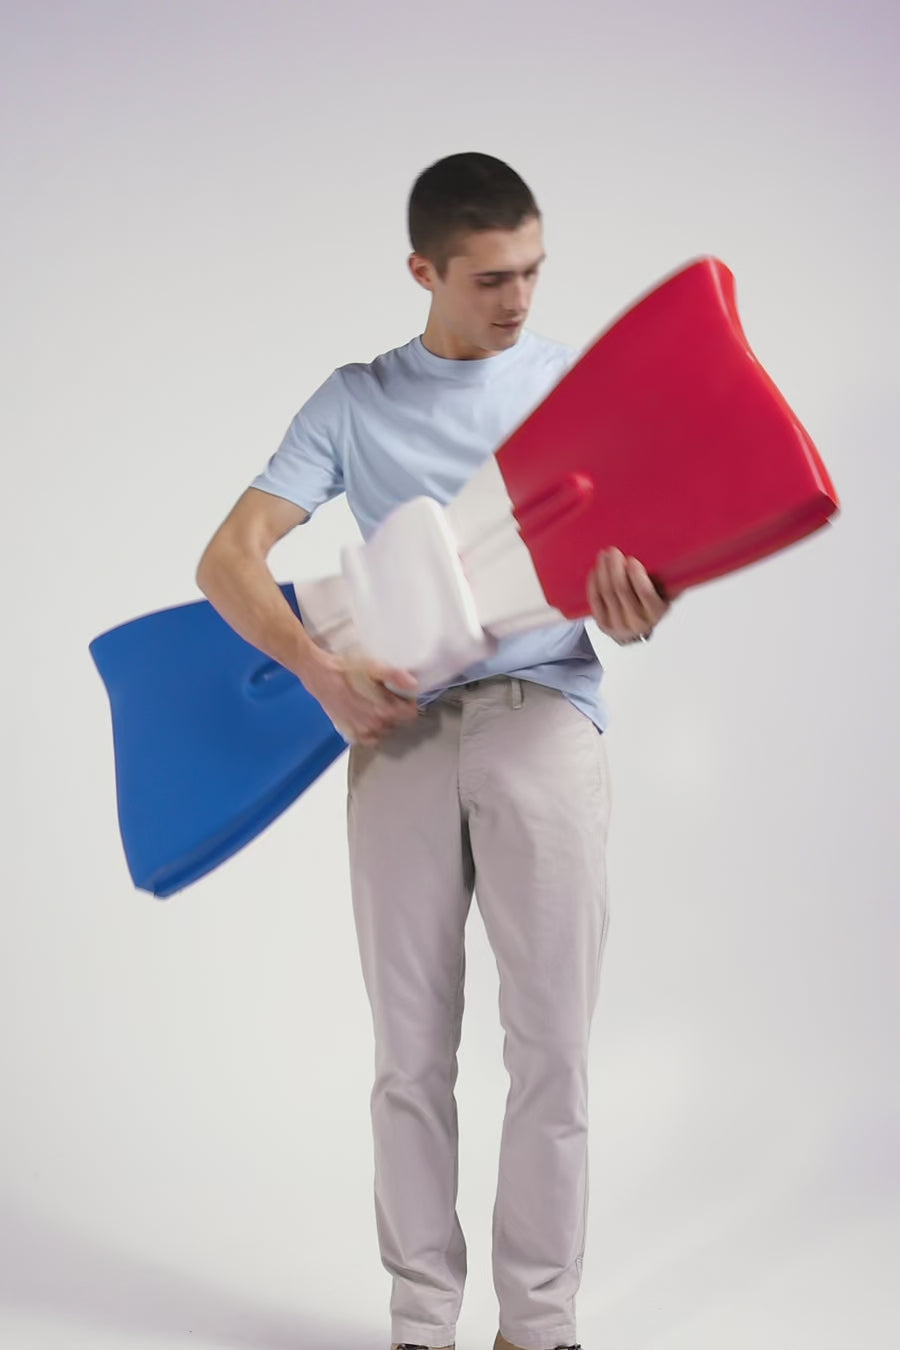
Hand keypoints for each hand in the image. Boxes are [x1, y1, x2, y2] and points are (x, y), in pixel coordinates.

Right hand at [303, 651, 419, 745]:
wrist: (319, 673)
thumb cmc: (345, 668)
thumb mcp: (373, 666)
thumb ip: (394, 676)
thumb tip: (414, 685)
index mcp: (384, 709)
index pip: (410, 714)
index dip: (409, 702)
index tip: (403, 693)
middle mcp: (374, 725)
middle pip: (398, 723)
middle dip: (397, 710)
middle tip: (386, 695)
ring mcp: (361, 731)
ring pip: (384, 731)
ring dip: (385, 721)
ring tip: (375, 704)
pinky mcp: (349, 732)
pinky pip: (368, 739)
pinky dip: (371, 732)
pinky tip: (367, 719)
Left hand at [587, 547, 670, 644]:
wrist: (635, 629)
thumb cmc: (652, 603)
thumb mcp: (666, 594)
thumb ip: (671, 580)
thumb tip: (679, 557)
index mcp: (656, 612)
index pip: (645, 593)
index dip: (637, 575)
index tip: (631, 560)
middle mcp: (637, 622)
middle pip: (622, 590)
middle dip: (616, 567)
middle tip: (613, 551)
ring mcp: (618, 625)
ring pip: (607, 593)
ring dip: (604, 570)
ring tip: (604, 555)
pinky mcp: (603, 624)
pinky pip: (595, 600)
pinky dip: (594, 583)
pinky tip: (596, 570)